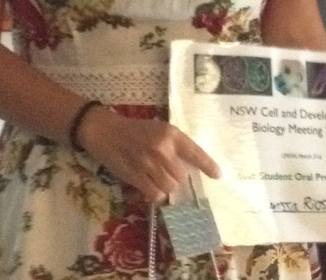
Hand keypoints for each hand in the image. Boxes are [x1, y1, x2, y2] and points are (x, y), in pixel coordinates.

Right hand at [78, 106, 220, 202]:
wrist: (106, 131)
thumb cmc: (135, 130)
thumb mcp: (159, 130)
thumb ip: (174, 145)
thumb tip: (190, 166)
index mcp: (171, 134)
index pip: (195, 152)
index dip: (208, 165)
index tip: (218, 175)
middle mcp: (162, 148)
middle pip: (182, 176)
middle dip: (177, 179)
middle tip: (167, 174)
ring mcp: (149, 163)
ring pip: (170, 188)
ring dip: (166, 188)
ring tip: (157, 179)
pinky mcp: (136, 176)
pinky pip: (155, 194)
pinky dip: (156, 195)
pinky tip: (151, 187)